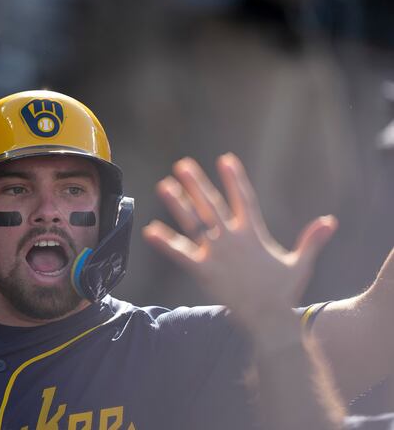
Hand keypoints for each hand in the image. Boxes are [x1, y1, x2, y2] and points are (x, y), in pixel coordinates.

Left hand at [142, 153, 336, 327]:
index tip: (225, 159)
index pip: (243, 198)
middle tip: (182, 165)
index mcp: (253, 234)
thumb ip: (311, 240)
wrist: (269, 320)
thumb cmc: (283, 293)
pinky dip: (165, 242)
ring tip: (164, 185)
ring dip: (178, 203)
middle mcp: (232, 239)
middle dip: (196, 183)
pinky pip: (180, 254)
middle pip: (211, 205)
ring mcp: (216, 254)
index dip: (234, 178)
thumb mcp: (300, 264)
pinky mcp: (203, 270)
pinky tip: (149, 231)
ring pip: (193, 223)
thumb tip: (330, 221)